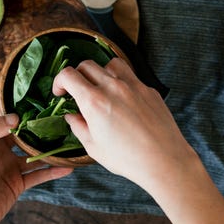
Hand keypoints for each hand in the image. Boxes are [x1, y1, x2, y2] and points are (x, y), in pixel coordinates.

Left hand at [0, 90, 72, 223]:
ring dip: (50, 145)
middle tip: (58, 105)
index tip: (27, 80)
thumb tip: (15, 116)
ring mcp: (13, 164)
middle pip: (24, 128)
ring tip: (69, 134)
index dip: (10, 94)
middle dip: (39, 117)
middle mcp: (3, 147)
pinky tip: (69, 166)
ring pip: (36, 151)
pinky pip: (40, 174)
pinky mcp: (20, 182)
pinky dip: (54, 170)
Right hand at [53, 58, 196, 191]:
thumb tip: (71, 115)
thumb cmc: (127, 158)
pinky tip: (123, 100)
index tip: (60, 92)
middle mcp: (113, 87)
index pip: (69, 74)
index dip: (59, 81)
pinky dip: (121, 82)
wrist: (164, 159)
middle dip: (77, 75)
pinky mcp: (148, 89)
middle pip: (87, 65)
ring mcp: (133, 85)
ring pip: (111, 64)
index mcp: (94, 101)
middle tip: (78, 91)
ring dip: (101, 72)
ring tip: (102, 89)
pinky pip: (131, 76)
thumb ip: (78, 126)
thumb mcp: (93, 147)